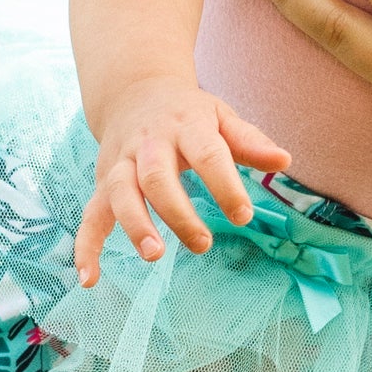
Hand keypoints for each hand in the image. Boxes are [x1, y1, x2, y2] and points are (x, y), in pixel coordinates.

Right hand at [75, 78, 290, 283]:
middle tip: (202, 244)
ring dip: (135, 224)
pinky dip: (86, 246)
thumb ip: (250, 141)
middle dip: (177, 212)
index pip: (207, 155)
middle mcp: (148, 144)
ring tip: (154, 255)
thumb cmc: (188, 113)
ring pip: (121, 193)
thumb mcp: (221, 117)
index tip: (244, 216)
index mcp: (186, 126)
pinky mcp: (104, 183)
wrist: (134, 91)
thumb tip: (285, 160)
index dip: (225, 186)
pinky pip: (90, 216)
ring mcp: (122, 163)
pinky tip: (90, 279)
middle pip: (156, 176)